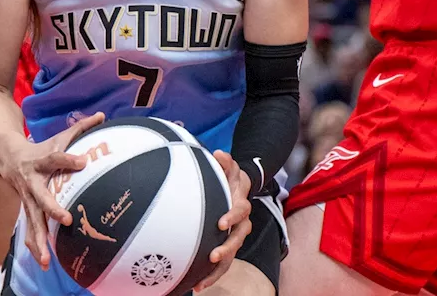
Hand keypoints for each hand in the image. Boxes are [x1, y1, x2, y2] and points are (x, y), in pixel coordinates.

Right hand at [4, 112, 104, 269]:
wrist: (7, 155)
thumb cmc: (40, 148)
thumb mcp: (58, 136)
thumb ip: (81, 128)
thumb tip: (104, 115)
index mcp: (41, 160)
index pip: (55, 158)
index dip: (68, 159)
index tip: (82, 161)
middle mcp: (32, 181)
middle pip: (41, 196)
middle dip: (52, 208)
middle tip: (66, 220)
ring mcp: (27, 198)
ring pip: (32, 220)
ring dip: (39, 240)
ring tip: (47, 260)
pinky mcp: (26, 209)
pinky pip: (30, 229)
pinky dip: (35, 245)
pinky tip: (43, 262)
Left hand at [195, 152, 252, 291]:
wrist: (239, 189)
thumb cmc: (230, 178)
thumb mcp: (230, 167)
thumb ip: (226, 161)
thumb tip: (219, 154)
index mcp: (241, 204)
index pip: (240, 211)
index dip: (232, 217)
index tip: (221, 223)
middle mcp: (241, 223)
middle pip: (238, 238)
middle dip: (227, 248)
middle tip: (213, 255)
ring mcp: (235, 237)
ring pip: (231, 256)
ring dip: (218, 270)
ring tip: (201, 282)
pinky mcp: (227, 247)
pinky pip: (222, 264)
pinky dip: (211, 276)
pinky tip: (196, 286)